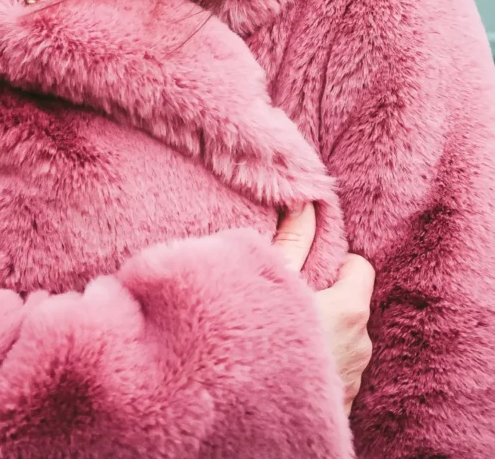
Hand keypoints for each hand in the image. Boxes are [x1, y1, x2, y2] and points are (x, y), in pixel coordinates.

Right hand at [274, 203, 374, 413]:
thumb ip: (293, 239)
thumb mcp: (272, 279)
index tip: (305, 266)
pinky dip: (314, 359)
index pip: (359, 267)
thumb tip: (307, 200)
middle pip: (349, 303)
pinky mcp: (338, 405)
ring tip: (280, 329)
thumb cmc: (264, 338)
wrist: (255, 417)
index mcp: (351, 309)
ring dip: (317, 330)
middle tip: (286, 296)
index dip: (333, 261)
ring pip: (340, 337)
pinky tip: (283, 358)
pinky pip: (331, 366)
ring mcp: (352, 379)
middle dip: (322, 296)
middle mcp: (361, 345)